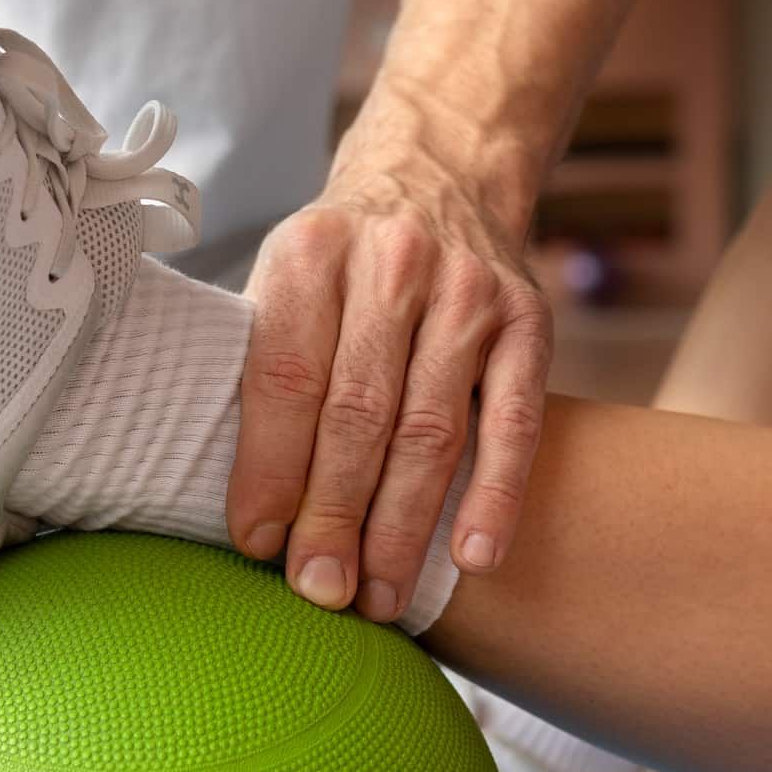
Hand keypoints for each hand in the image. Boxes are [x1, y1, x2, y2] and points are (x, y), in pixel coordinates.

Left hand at [226, 128, 551, 621]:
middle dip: (335, 515)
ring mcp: (470, 292)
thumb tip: (240, 501)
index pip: (286, 377)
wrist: (441, 172)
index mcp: (314, 252)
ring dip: (404, 526)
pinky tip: (472, 559)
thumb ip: (265, 364)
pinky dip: (495, 496)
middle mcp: (394, 264)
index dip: (270, 469)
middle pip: (359, 413)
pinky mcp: (530, 321)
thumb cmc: (345, 258)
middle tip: (320, 592)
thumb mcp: (288, 275)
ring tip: (380, 598)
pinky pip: (514, 422)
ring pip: (432, 428)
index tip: (257, 544)